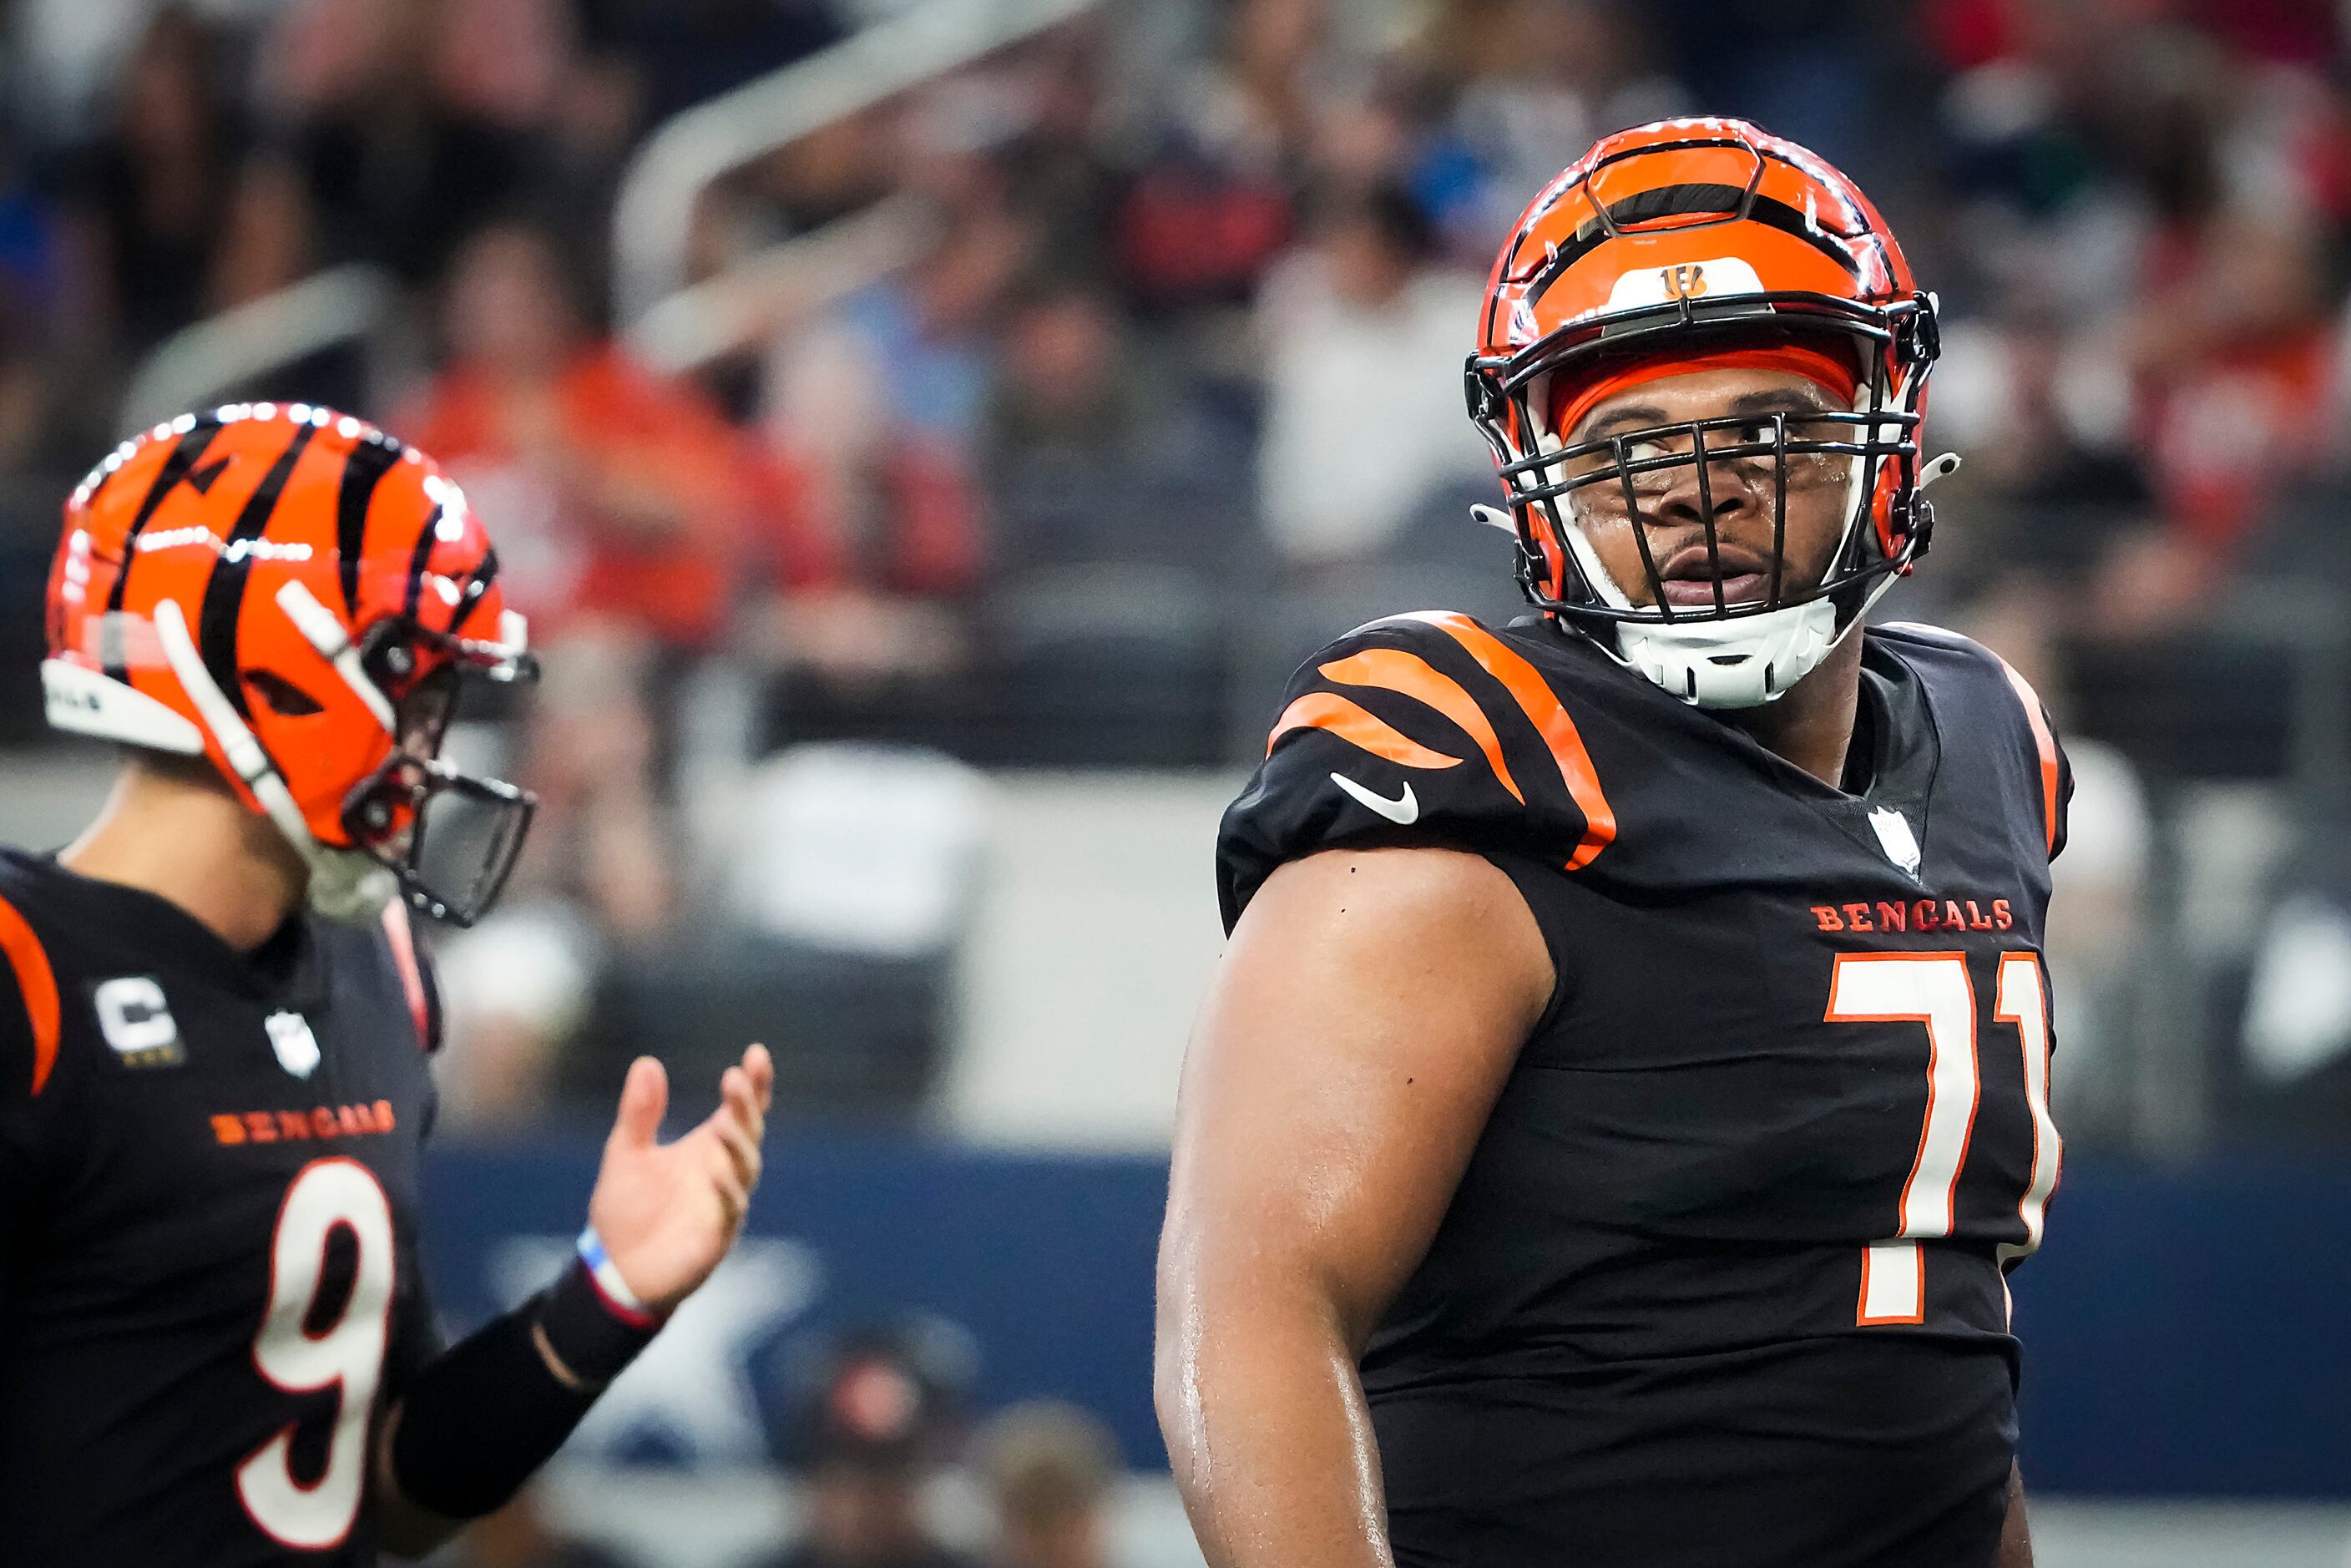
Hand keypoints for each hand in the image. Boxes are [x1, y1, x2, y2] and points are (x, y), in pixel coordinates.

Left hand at [587, 1045, 773, 1313]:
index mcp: (708, 1147)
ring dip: (737, 1145)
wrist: (615, 1270)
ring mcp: (724, 1203)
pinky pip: (730, 1210)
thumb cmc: (627, 1209)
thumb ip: (639, 1112)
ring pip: (745, 1169)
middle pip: (747, 1132)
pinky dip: (727, 1191)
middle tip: (734, 1079)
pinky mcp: (716, 1236)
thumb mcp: (626, 1153)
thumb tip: (646, 1061)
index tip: (756, 1052)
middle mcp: (724, 1170)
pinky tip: (715, 1172)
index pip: (741, 1110)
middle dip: (746, 1106)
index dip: (754, 1084)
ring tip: (724, 1122)